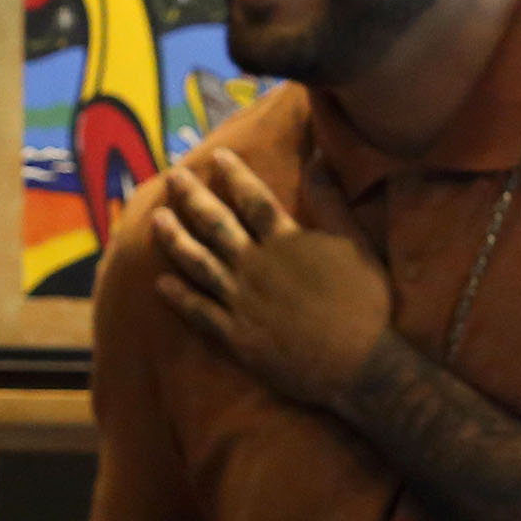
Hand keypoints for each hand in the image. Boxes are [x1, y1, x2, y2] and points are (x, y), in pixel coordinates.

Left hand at [149, 147, 393, 406]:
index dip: (234, 175)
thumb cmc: (364, 305)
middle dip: (192, 197)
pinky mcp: (236, 336)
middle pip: (216, 224)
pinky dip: (179, 298)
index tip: (215, 156)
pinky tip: (159, 284)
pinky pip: (199, 312)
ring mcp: (242, 301)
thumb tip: (318, 160)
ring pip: (199, 263)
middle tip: (172, 176)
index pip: (254, 199)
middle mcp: (257, 265)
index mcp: (287, 241)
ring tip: (156, 218)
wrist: (358, 365)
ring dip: (175, 239)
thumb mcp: (357, 246)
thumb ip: (333, 203)